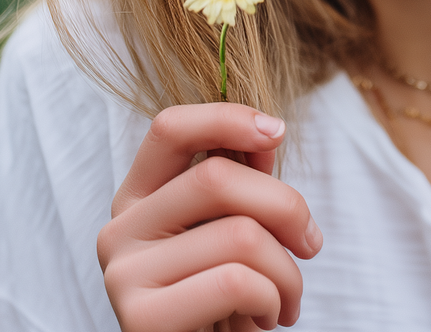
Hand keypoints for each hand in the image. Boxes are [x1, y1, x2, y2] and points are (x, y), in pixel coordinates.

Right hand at [97, 103, 322, 331]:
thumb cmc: (221, 300)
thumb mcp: (231, 230)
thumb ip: (243, 180)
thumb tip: (267, 135)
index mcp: (137, 197)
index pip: (170, 128)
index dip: (227, 118)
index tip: (278, 132)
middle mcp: (119, 230)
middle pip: (216, 178)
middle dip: (286, 207)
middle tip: (310, 243)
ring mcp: (123, 275)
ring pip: (240, 235)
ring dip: (288, 270)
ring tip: (286, 298)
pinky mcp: (142, 319)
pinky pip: (236, 282)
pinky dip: (272, 300)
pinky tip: (263, 320)